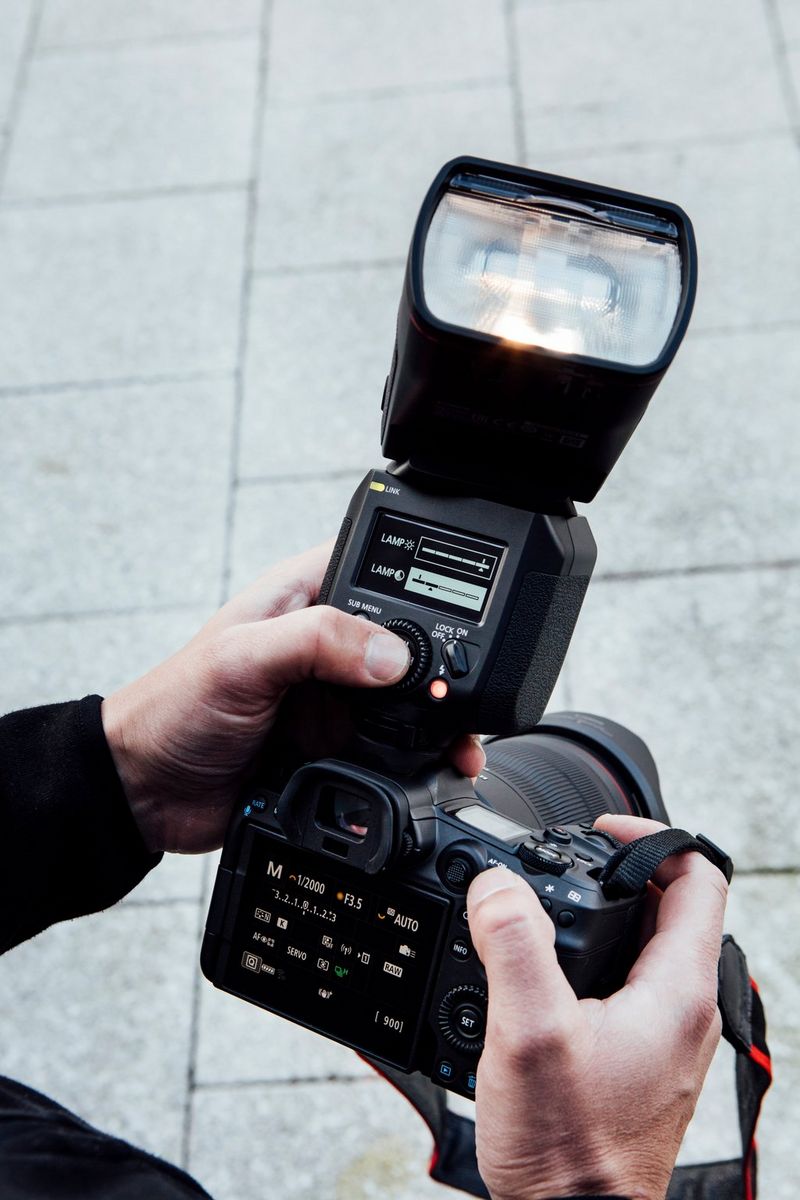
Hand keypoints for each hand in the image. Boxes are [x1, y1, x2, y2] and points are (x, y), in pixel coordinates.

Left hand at [102, 543, 484, 853]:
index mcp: (305, 597)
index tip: (460, 618)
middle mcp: (326, 644)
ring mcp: (334, 697)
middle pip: (408, 641)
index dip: (422, 586)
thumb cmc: (174, 706)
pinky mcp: (335, 746)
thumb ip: (317, 642)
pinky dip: (416, 763)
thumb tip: (395, 654)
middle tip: (465, 695)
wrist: (147, 791)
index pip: (382, 568)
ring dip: (435, 722)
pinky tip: (432, 771)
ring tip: (461, 741)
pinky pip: (390, 751)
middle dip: (441, 667)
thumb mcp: (243, 659)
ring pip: (407, 701)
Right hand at [467, 814, 727, 1199]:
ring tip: (544, 912)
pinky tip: (544, 977)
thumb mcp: (529, 1033)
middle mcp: (683, 1012)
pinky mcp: (641, 1061)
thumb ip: (514, 945)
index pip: (698, 878)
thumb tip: (497, 883)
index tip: (600, 829)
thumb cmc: (566, 1149)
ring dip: (603, 916)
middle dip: (618, 872)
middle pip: (672, 907)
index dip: (652, 836)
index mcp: (676, 991)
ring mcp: (666, 1039)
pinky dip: (594, 960)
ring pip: (647, 948)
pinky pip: (629, 987)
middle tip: (563, 865)